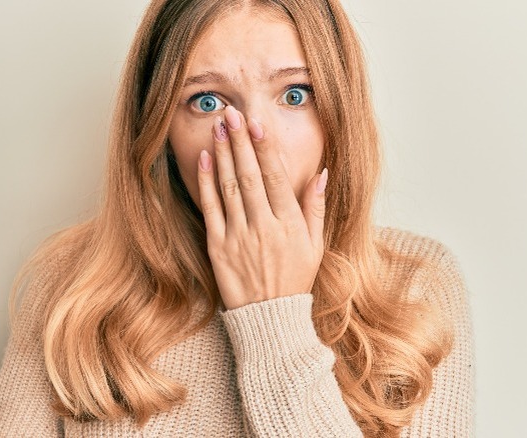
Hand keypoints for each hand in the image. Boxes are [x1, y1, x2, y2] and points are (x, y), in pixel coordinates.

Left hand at [197, 106, 327, 309]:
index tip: (257, 123)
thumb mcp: (315, 245)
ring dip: (223, 155)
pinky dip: (207, 183)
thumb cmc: (295, 280)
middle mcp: (263, 226)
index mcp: (289, 224)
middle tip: (233, 113)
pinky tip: (205, 160)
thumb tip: (321, 173)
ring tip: (218, 128)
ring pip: (229, 187)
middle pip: (250, 176)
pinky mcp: (218, 247)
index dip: (265, 148)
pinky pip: (211, 209)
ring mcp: (238, 236)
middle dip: (241, 142)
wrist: (269, 318)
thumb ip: (315, 207)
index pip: (275, 177)